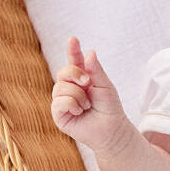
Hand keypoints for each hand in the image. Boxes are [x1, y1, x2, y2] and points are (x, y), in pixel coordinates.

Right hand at [50, 37, 128, 152]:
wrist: (111, 130)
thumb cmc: (109, 109)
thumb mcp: (105, 86)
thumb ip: (96, 70)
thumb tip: (90, 52)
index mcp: (82, 79)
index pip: (74, 61)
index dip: (72, 50)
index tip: (73, 39)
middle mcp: (69, 88)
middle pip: (63, 72)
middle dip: (75, 74)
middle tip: (88, 83)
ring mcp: (62, 100)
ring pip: (61, 87)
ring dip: (78, 95)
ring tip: (87, 105)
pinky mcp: (58, 114)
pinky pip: (58, 102)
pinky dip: (72, 104)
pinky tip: (80, 111)